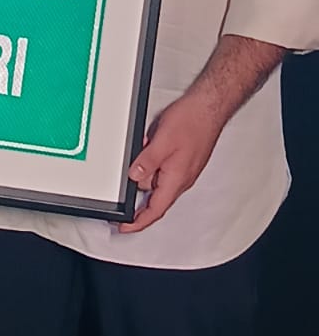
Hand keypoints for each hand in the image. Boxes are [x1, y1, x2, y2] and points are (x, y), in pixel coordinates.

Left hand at [119, 92, 222, 233]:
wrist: (210, 107)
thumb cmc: (192, 122)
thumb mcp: (162, 142)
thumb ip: (147, 162)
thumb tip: (134, 178)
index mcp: (176, 179)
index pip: (156, 209)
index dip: (139, 222)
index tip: (125, 227)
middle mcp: (182, 179)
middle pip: (155, 195)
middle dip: (138, 185)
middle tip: (128, 173)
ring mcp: (183, 170)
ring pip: (157, 178)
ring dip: (146, 168)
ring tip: (147, 145)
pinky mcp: (183, 160)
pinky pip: (162, 167)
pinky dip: (152, 159)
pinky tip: (152, 142)